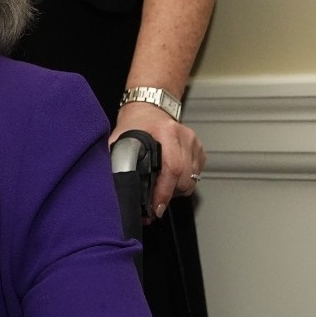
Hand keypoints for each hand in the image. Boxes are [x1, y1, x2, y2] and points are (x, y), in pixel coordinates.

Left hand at [112, 101, 206, 219]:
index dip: (164, 192)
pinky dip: (185, 180)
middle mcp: (184, 137)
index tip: (156, 207)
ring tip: (161, 188)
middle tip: (155, 202)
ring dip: (177, 189)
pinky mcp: (200, 149)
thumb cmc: (135, 123)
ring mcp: (194, 143)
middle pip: (185, 179)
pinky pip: (196, 174)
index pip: (172, 169)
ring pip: (192, 179)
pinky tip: (170, 178)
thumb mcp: (121, 139)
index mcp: (166, 132)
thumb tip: (116, 183)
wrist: (148, 109)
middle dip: (169, 195)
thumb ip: (118, 160)